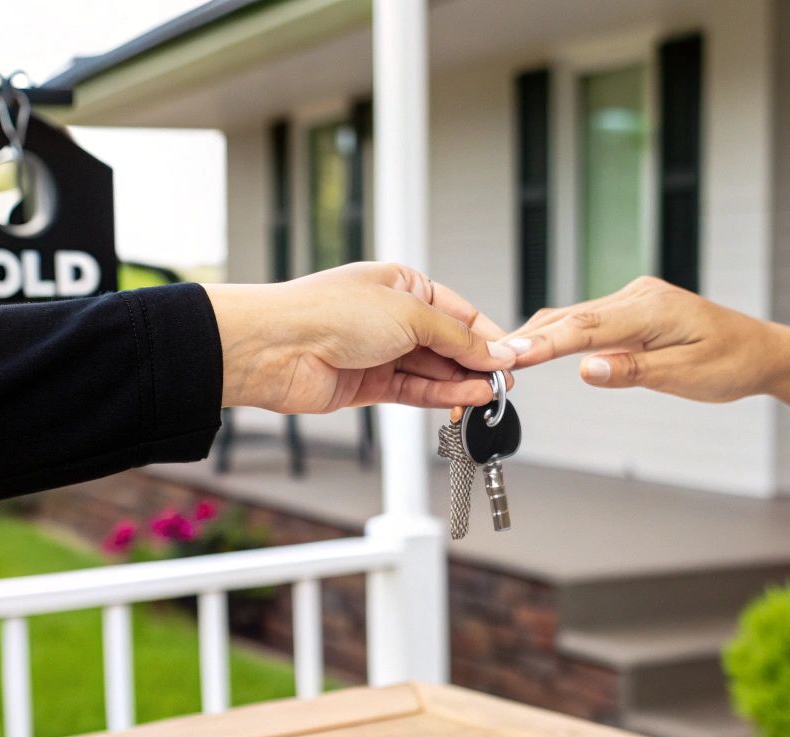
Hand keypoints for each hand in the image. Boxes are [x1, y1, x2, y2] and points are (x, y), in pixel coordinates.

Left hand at [207, 262, 515, 413]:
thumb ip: (457, 337)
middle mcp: (392, 317)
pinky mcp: (369, 384)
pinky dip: (441, 396)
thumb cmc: (328, 312)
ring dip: (462, 383)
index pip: (458, 311)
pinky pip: (414, 391)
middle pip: (448, 344)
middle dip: (476, 362)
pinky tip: (465, 399)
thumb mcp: (410, 314)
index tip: (510, 357)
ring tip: (490, 395)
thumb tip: (492, 350)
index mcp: (402, 285)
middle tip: (505, 382)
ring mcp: (380, 352)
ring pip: (433, 371)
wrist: (278, 347)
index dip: (486, 335)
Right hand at [503, 276, 789, 441]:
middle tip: (488, 358)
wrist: (762, 351)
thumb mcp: (685, 377)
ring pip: (575, 318)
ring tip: (502, 355)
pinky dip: (560, 334)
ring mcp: (634, 299)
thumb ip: (633, 372)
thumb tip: (587, 370)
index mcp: (651, 309)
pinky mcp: (634, 310)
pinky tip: (536, 346)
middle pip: (571, 318)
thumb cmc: (731, 365)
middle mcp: (637, 295)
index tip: (511, 356)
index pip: (584, 329)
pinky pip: (589, 321)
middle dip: (528, 337)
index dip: (543, 344)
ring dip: (539, 335)